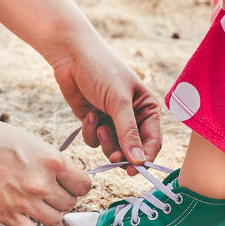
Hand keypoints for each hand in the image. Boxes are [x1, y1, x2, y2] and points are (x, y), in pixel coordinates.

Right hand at [0, 117, 91, 225]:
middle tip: (50, 190)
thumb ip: (50, 159)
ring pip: (56, 219)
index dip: (78, 184)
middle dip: (63, 197)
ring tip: (40, 204)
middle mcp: (42, 183)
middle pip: (70, 202)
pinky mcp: (7, 216)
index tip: (70, 183)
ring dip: (51, 213)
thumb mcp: (30, 140)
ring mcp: (25, 202)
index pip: (84, 184)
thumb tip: (65, 175)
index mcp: (52, 160)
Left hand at [49, 33, 161, 175]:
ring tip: (98, 126)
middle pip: (132, 150)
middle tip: (112, 158)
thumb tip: (139, 161)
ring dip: (105, 142)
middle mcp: (133, 117)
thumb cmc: (102, 70)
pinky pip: (94, 140)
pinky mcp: (94, 122)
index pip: (153, 141)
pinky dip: (90, 131)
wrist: (71, 55)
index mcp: (147, 109)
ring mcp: (112, 121)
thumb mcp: (118, 102)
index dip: (144, 157)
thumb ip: (128, 133)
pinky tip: (87, 114)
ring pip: (112, 148)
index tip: (133, 170)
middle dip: (121, 152)